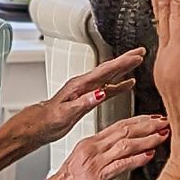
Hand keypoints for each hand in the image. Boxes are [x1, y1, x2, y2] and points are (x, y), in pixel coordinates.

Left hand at [11, 47, 146, 147]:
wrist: (37, 126)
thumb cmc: (48, 121)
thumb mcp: (66, 113)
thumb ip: (85, 102)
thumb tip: (101, 93)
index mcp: (79, 86)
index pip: (105, 71)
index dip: (123, 62)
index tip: (136, 55)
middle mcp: (83, 85)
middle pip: (109, 69)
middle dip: (126, 60)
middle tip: (141, 53)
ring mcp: (86, 91)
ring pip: (109, 76)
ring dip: (124, 69)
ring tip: (137, 62)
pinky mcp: (87, 98)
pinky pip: (107, 88)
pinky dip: (119, 85)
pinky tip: (127, 85)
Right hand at [25, 115, 168, 179]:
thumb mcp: (87, 165)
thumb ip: (105, 156)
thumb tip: (124, 153)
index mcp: (89, 144)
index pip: (118, 126)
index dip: (139, 120)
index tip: (155, 118)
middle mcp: (91, 149)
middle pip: (124, 130)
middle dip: (148, 125)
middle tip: (165, 121)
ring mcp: (92, 162)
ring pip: (124, 145)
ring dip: (147, 140)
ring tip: (162, 136)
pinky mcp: (95, 177)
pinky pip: (119, 165)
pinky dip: (136, 160)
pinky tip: (148, 156)